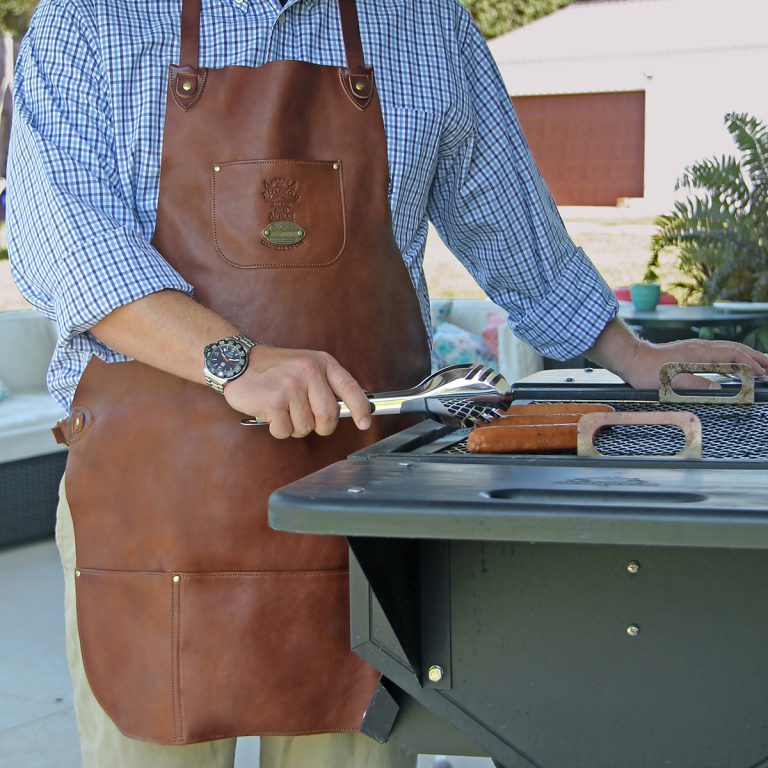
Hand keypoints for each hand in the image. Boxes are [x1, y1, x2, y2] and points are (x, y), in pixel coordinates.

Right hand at [224, 346, 371, 438]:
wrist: (236, 362)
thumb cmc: (274, 369)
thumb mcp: (306, 364)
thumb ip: (326, 384)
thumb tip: (350, 409)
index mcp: (321, 363)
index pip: (349, 388)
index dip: (360, 409)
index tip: (364, 423)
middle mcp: (309, 372)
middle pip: (329, 416)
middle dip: (320, 426)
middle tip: (307, 419)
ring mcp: (291, 387)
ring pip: (306, 427)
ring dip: (295, 426)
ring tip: (283, 409)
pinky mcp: (274, 402)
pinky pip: (286, 431)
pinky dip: (278, 429)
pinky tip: (271, 413)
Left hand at [621, 338, 767, 389]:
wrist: (631, 358)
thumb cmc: (647, 371)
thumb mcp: (672, 382)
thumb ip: (697, 385)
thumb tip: (719, 389)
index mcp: (698, 353)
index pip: (732, 356)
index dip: (750, 364)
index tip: (763, 374)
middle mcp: (699, 347)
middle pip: (734, 348)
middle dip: (754, 357)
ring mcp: (694, 347)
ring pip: (727, 348)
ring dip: (745, 354)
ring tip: (760, 362)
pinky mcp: (689, 350)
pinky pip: (718, 350)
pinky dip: (732, 354)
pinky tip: (734, 361)